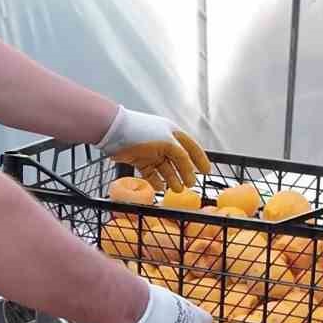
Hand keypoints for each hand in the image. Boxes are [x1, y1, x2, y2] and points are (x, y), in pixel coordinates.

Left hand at [98, 106, 212, 192]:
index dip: (200, 159)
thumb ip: (181, 157)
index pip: (191, 148)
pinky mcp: (139, 160)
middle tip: (190, 186)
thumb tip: (190, 170)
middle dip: (185, 173)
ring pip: (165, 168)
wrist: (115, 131)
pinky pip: (151, 173)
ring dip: (172, 179)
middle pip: (179, 161)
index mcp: (173, 133)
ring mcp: (151, 152)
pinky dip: (155, 181)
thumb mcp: (168, 142)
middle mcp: (163, 142)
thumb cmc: (143, 132)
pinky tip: (159, 188)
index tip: (206, 172)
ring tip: (175, 190)